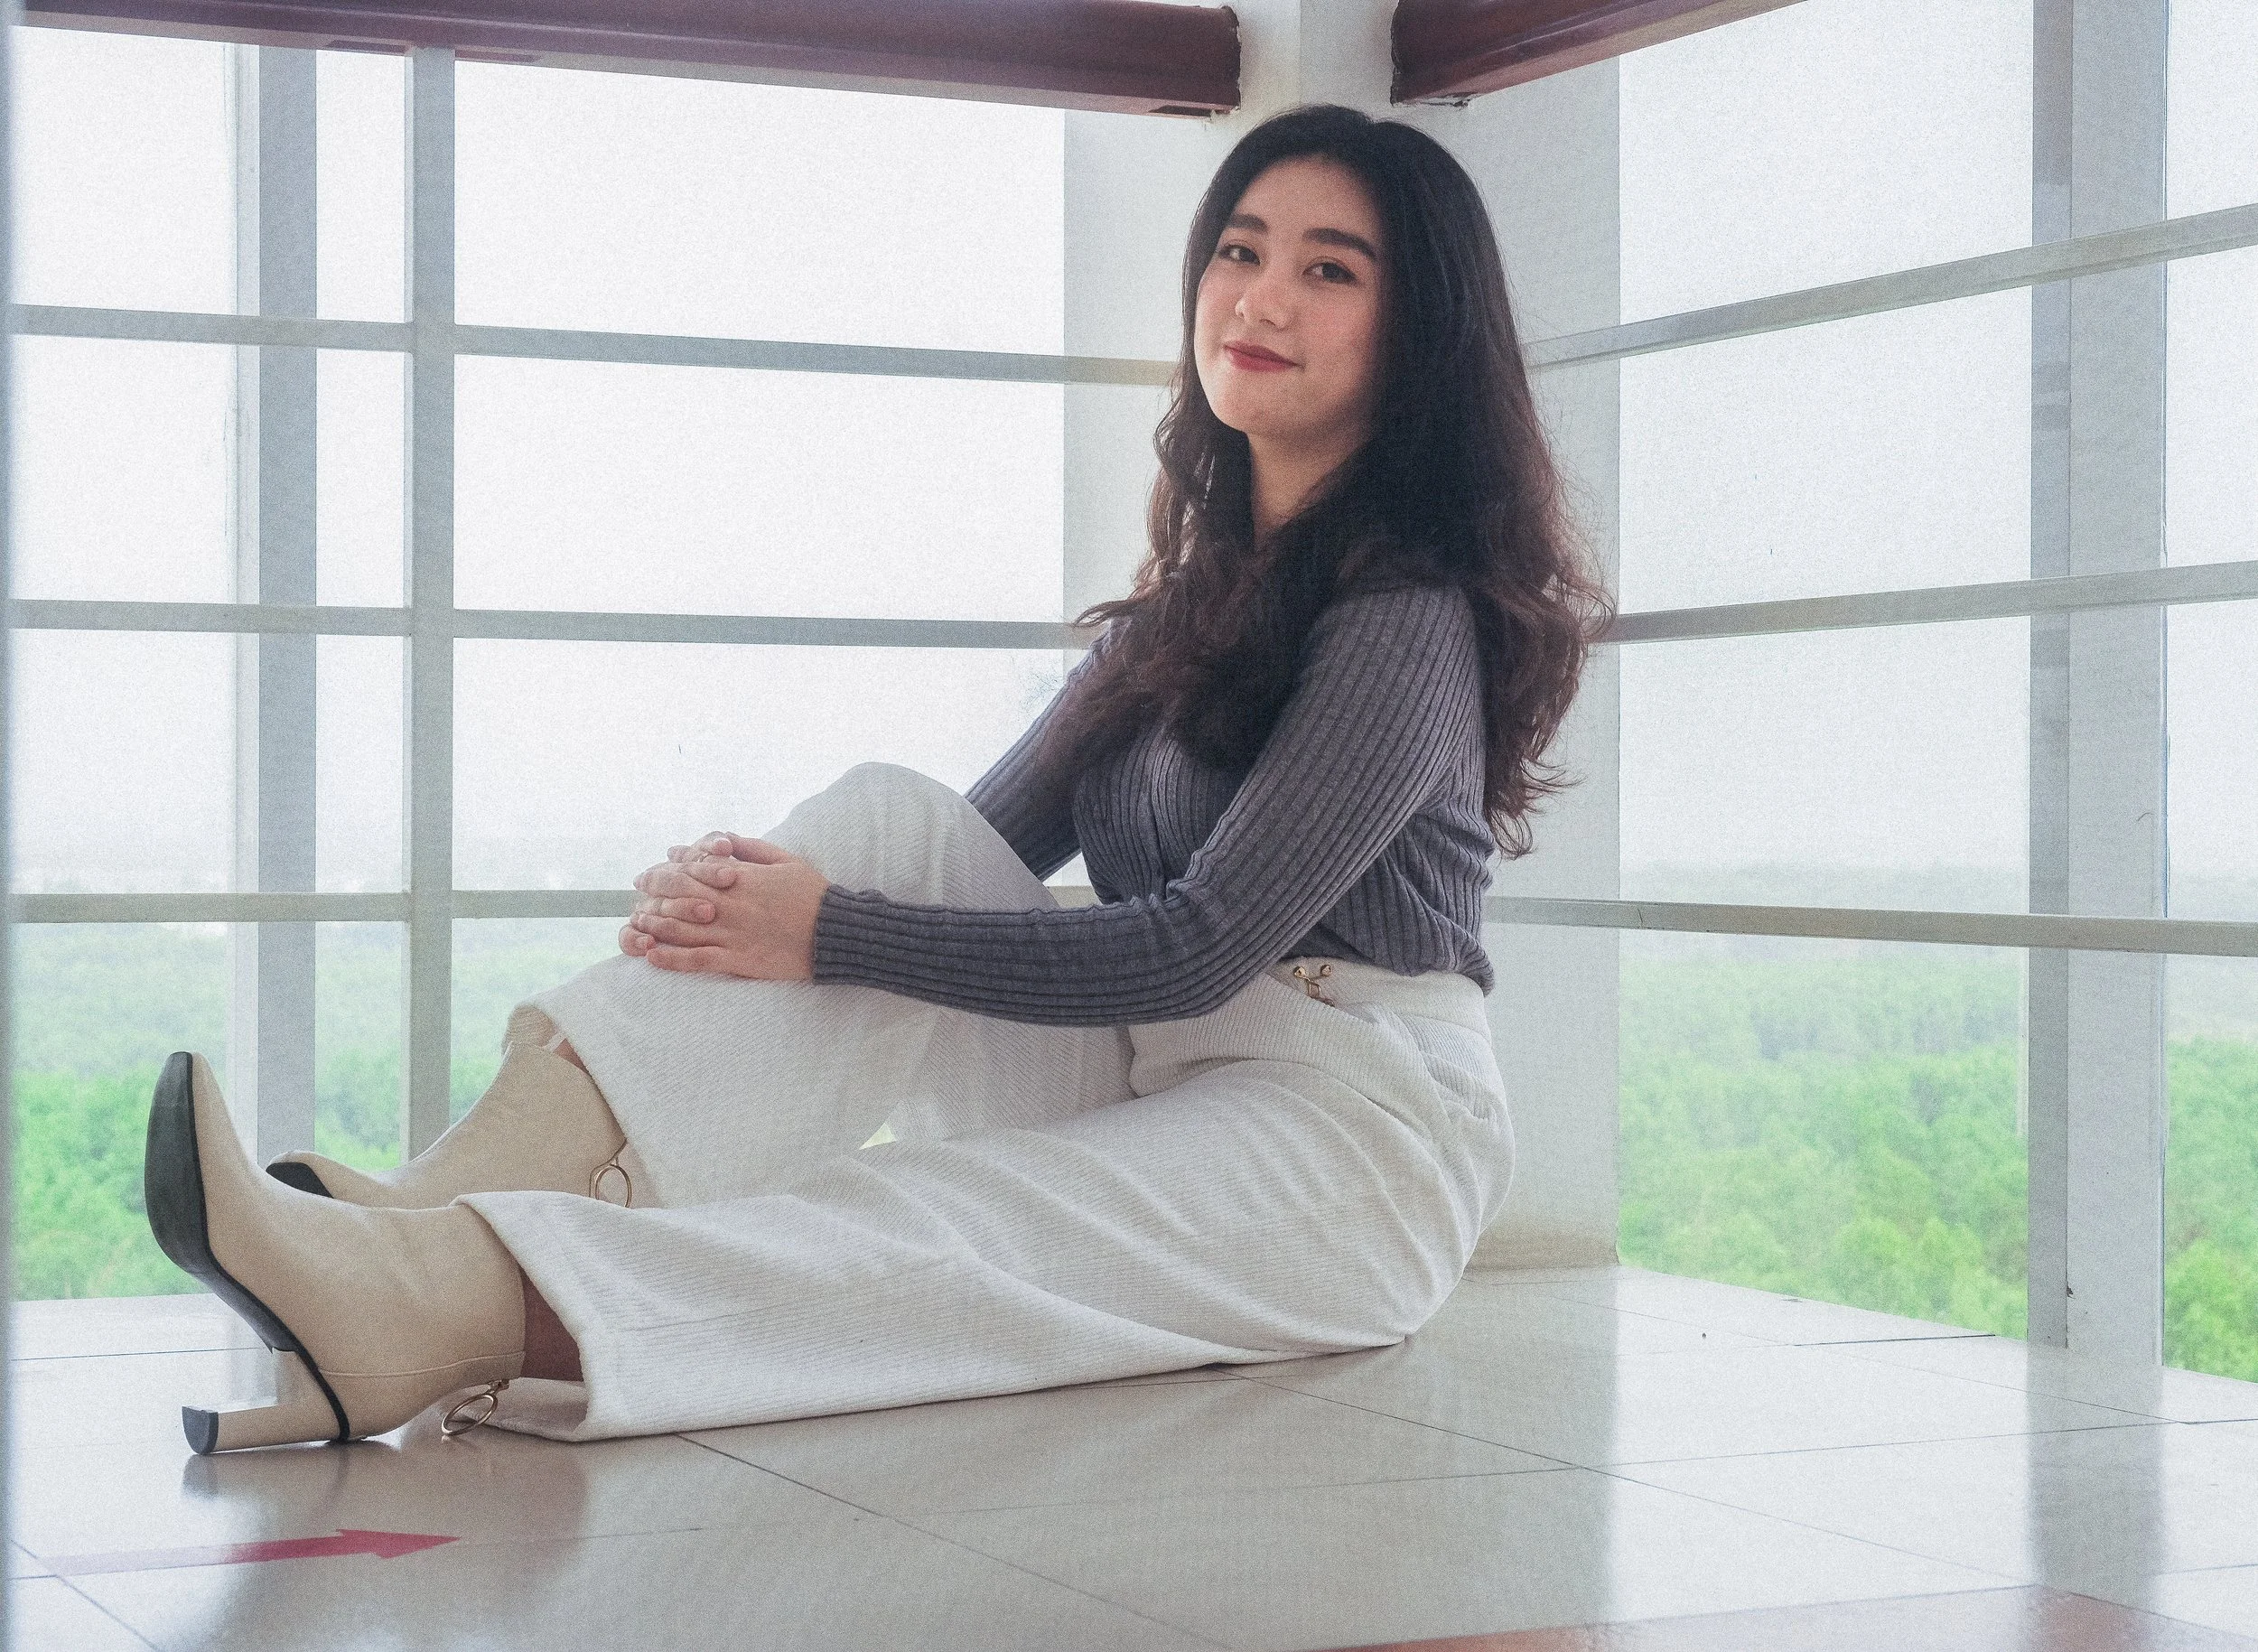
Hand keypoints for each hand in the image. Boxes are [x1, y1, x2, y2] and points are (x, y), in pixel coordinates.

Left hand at [619, 832, 830, 979]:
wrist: (834, 933)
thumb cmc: (813, 894)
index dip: (666, 870)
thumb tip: (721, 839)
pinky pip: (697, 960)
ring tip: (638, 924)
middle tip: (637, 896)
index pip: (691, 870)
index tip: (651, 873)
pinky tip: (652, 956)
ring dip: (654, 925)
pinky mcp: (738, 960)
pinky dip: (671, 959)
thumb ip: (751, 848)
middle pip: (679, 897)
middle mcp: (730, 905)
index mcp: (741, 879)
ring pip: (681, 929)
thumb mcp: (785, 860)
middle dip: (653, 895)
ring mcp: (732, 934)